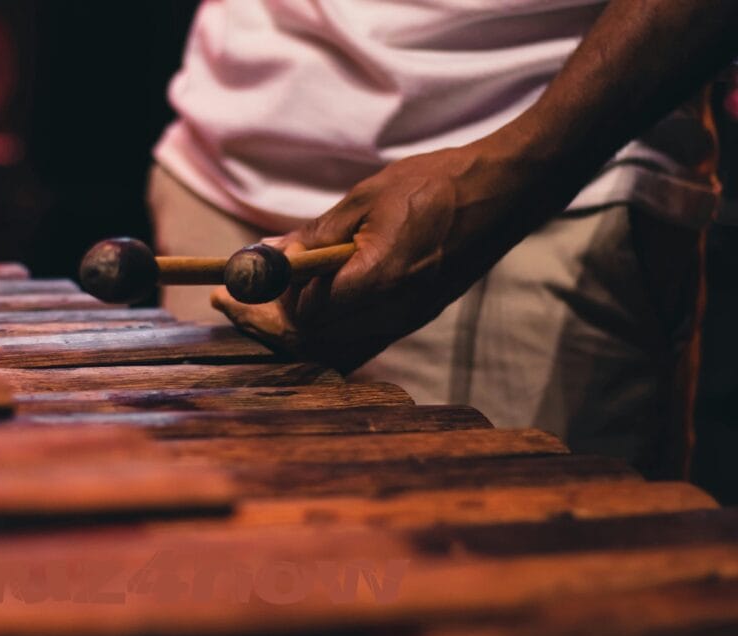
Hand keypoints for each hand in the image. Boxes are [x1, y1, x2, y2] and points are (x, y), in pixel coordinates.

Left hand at [212, 135, 551, 372]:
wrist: (504, 193)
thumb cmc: (436, 184)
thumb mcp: (363, 200)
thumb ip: (313, 237)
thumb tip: (266, 257)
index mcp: (380, 281)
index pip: (308, 313)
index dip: (279, 297)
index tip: (259, 276)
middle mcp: (395, 312)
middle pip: (317, 339)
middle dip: (275, 319)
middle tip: (235, 300)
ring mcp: (407, 320)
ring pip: (335, 346)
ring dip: (298, 327)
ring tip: (269, 302)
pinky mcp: (416, 318)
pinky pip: (361, 342)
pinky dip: (329, 333)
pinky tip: (309, 315)